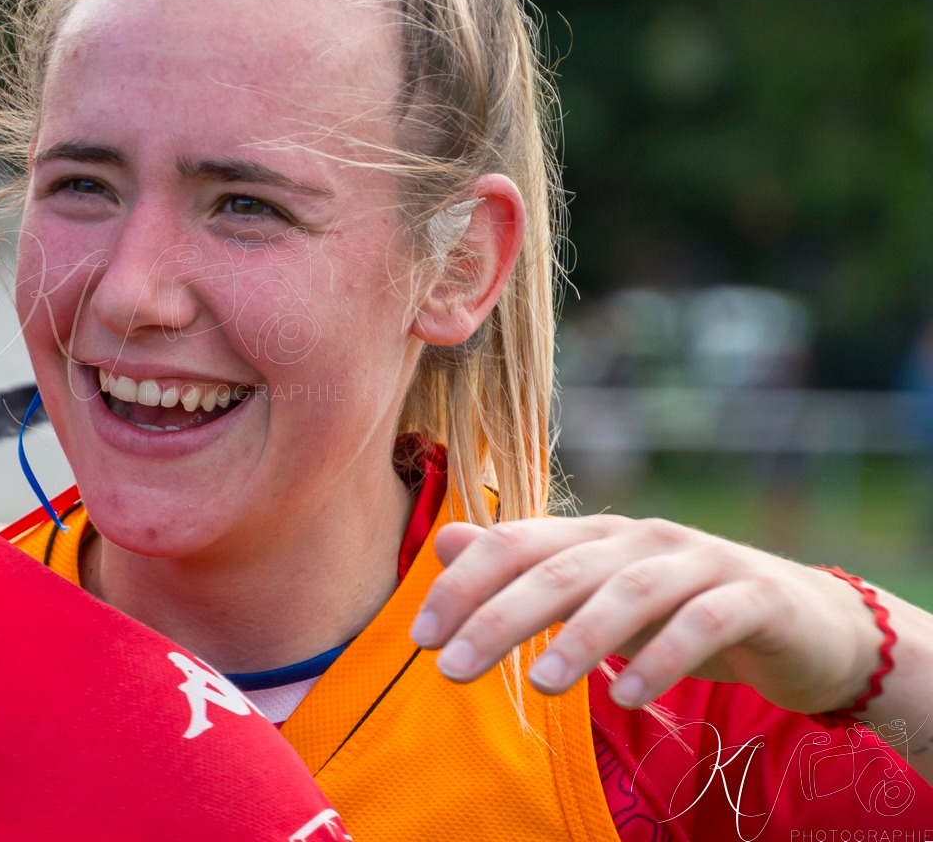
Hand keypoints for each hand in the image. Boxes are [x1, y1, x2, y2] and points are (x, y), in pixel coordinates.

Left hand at [408, 515, 881, 714]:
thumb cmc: (684, 611)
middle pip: (561, 567)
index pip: (515, 544)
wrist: (813, 625)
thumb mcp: (598, 593)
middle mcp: (642, 539)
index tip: (419, 638)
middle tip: (451, 669)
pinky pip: (705, 621)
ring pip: (629, 590)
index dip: (463, 586)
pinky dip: (665, 656)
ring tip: (540, 686)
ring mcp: (701, 562)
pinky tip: (628, 695)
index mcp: (596, 536)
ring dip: (580, 638)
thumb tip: (447, 540)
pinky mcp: (756, 597)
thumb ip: (527, 567)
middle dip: (499, 616)